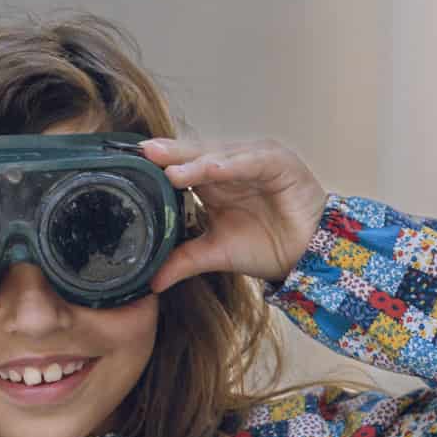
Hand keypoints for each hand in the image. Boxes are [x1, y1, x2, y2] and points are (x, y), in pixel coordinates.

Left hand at [138, 136, 327, 293]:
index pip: (181, 165)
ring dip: (195, 162)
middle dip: (170, 155)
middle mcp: (231, 164)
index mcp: (213, 180)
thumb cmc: (266, 246)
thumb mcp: (216, 253)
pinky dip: (231, 165)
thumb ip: (184, 260)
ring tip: (170, 170)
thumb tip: (151, 282)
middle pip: (195, 155)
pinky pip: (251, 162)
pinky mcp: (279, 163)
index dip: (158, 165)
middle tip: (142, 154)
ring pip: (220, 156)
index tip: (129, 165)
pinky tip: (210, 170)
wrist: (307, 256)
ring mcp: (254, 160)